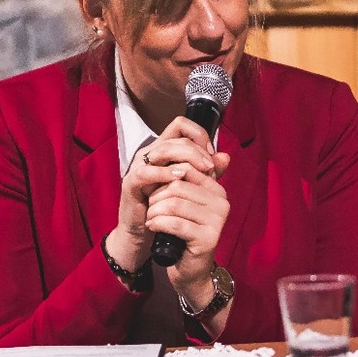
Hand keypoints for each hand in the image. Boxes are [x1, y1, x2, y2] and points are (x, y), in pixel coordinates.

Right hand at [112, 116, 226, 267]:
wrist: (146, 231)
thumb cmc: (167, 205)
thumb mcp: (192, 185)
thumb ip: (208, 171)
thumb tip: (226, 157)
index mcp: (164, 149)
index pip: (181, 125)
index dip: (199, 134)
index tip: (211, 153)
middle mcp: (150, 153)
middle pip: (176, 138)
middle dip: (197, 150)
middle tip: (210, 166)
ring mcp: (139, 167)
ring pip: (163, 150)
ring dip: (186, 158)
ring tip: (201, 170)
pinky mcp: (131, 183)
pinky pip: (145, 172)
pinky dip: (164, 173)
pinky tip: (179, 178)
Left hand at [145, 156, 232, 304]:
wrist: (191, 270)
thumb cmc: (183, 232)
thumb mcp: (184, 203)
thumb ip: (183, 180)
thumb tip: (177, 149)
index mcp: (217, 189)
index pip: (186, 169)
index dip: (164, 178)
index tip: (154, 191)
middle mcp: (222, 202)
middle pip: (178, 186)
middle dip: (157, 196)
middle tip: (151, 208)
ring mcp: (217, 221)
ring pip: (174, 204)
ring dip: (155, 211)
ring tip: (152, 218)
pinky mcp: (208, 238)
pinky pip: (175, 223)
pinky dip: (158, 224)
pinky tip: (153, 226)